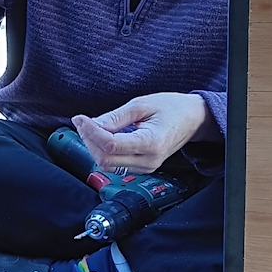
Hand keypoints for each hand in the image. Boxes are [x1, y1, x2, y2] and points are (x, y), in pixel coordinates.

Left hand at [71, 92, 211, 173]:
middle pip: (105, 159)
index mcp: (151, 143)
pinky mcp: (142, 167)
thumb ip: (115, 117)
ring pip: (108, 165)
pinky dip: (103, 151)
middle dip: (89, 140)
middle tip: (82, 121)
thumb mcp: (141, 104)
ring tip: (92, 127)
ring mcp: (147, 167)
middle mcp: (149, 160)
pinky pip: (116, 165)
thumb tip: (91, 124)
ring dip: (94, 146)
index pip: (110, 145)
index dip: (90, 132)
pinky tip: (103, 135)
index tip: (79, 118)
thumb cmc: (170, 108)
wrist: (192, 119)